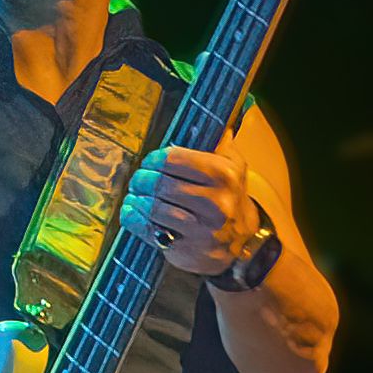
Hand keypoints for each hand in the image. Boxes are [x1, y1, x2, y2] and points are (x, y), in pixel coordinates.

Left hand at [120, 141, 261, 278]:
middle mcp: (215, 201)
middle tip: (138, 181)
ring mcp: (201, 228)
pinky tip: (131, 213)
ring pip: (153, 207)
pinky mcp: (187, 249)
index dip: (154, 159)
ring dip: (137, 200)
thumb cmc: (229, 201)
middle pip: (160, 183)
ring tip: (134, 197)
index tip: (149, 163)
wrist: (241, 246)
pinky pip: (150, 230)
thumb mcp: (234, 170)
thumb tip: (215, 124)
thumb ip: (221, 146)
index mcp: (223, 174)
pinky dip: (134, 220)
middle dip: (142, 180)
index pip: (174, 158)